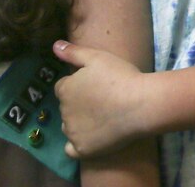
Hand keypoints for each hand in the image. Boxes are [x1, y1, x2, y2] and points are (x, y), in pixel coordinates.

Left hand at [54, 40, 150, 158]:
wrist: (140, 104)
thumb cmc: (120, 77)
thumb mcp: (97, 57)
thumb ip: (73, 52)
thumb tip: (54, 45)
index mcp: (65, 89)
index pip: (63, 87)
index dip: (78, 85)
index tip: (95, 85)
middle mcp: (63, 112)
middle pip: (66, 107)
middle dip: (79, 103)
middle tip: (103, 99)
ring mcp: (72, 132)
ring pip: (69, 126)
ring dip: (79, 122)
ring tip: (103, 116)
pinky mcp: (82, 149)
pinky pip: (71, 149)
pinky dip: (77, 144)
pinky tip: (91, 137)